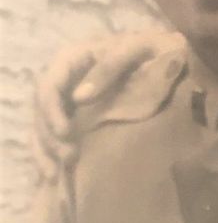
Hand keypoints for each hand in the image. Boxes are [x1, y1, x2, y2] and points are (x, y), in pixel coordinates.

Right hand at [33, 31, 172, 181]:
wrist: (170, 57)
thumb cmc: (153, 49)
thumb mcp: (135, 49)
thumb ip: (109, 68)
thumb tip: (79, 98)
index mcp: (72, 59)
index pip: (49, 87)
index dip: (51, 111)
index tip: (65, 133)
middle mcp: (65, 80)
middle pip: (43, 111)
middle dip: (49, 136)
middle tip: (67, 157)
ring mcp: (70, 100)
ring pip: (45, 126)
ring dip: (48, 149)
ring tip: (58, 171)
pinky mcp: (79, 117)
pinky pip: (58, 135)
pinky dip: (54, 153)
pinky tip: (55, 173)